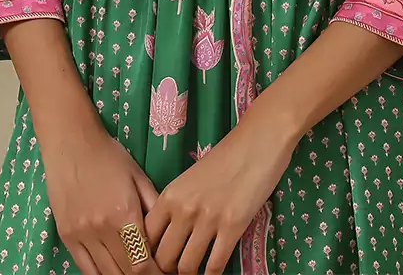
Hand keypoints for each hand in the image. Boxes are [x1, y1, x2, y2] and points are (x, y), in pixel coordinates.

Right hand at [42, 130, 163, 274]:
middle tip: (154, 271)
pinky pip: (85, 269)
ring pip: (106, 274)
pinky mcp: (66, 236)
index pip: (143, 263)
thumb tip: (166, 238)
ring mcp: (81, 234)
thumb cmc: (109, 156)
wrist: (72, 143)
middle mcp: (102, 229)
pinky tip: (113, 270)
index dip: (156, 273)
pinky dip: (101, 274)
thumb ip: (154, 209)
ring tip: (135, 271)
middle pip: (126, 272)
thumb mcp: (139, 178)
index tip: (165, 271)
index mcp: (124, 213)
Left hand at [144, 107, 296, 273]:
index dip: (148, 255)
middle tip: (175, 270)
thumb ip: (177, 205)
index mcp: (170, 194)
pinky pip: (215, 264)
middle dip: (167, 270)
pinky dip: (212, 274)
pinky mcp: (232, 226)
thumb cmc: (226, 156)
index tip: (157, 261)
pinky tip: (213, 272)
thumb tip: (169, 236)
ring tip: (194, 273)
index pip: (144, 237)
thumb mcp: (191, 178)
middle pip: (162, 258)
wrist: (257, 141)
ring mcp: (208, 219)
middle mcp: (184, 209)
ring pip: (186, 267)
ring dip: (189, 274)